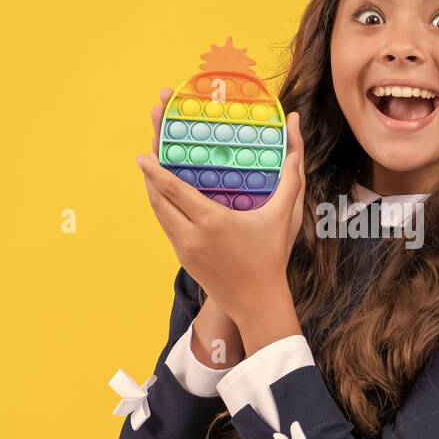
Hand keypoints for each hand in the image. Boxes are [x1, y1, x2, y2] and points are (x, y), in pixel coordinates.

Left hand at [138, 87, 305, 353]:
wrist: (257, 302)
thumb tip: (297, 136)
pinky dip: (163, 210)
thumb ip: (292, 175)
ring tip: (153, 173)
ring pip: (159, 215)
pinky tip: (168, 199)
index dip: (154, 170)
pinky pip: (167, 227)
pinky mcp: (183, 259)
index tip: (142, 154)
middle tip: (146, 155)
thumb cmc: (273, 257)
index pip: (173, 190)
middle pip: (158, 200)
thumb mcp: (284, 215)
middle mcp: (192, 235)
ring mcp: (184, 249)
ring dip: (153, 193)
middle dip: (149, 176)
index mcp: (212, 221)